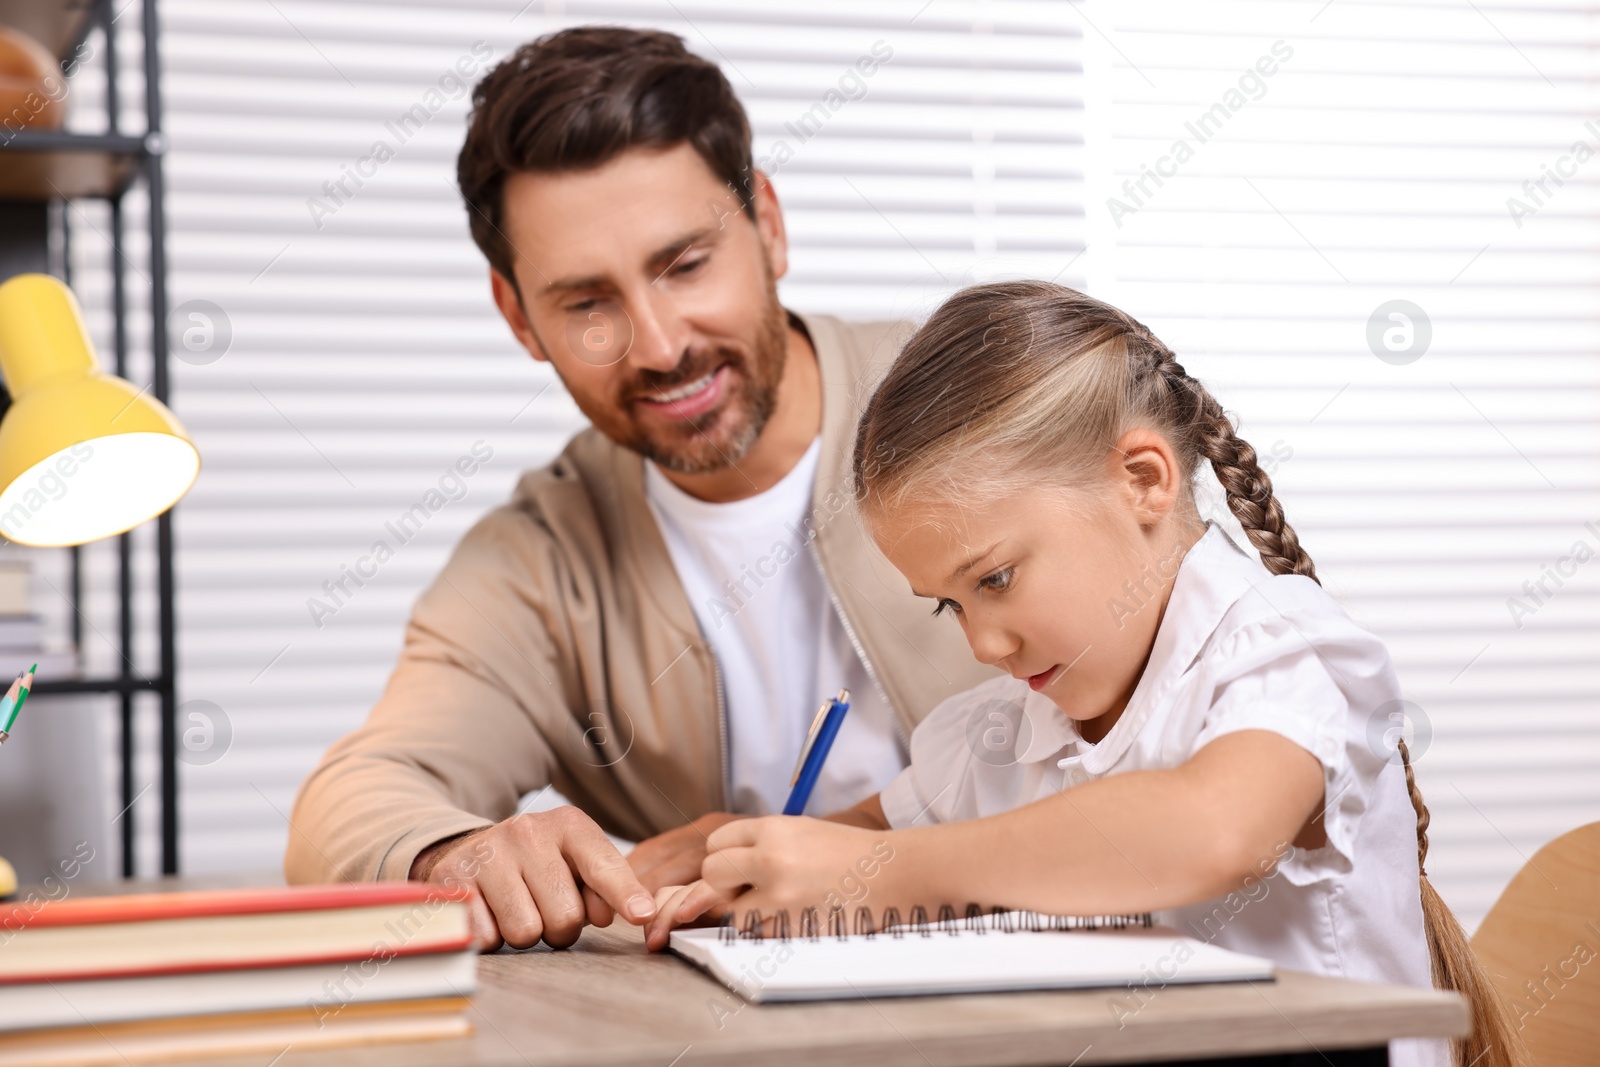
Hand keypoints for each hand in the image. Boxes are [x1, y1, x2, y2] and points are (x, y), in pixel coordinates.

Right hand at [410, 807, 655, 950]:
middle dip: (560, 927)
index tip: (644, 915)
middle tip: (545, 907)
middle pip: (566, 916)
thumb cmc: (537, 863)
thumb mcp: (576, 861)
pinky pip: (487, 938)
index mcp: (569, 826)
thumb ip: (604, 887)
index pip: (603, 865)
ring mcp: (489, 852)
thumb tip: (614, 913)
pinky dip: (490, 936)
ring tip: (517, 908)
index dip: (624, 894)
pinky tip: (488, 912)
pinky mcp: (453, 878)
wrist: (471, 851)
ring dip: (525, 934)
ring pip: (526, 932)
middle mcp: (528, 831)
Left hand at [641, 816, 898, 949]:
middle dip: (722, 884)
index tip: (737, 863)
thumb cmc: (849, 853)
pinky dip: (771, 931)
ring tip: (783, 902)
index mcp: (773, 828)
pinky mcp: (790, 926)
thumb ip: (760, 843)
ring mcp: (779, 895)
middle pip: (712, 873)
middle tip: (747, 888)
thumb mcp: (801, 831)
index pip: (717, 842)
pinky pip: (760, 935)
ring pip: (733, 912)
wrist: (894, 872)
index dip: (724, 855)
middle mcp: (771, 857)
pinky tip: (798, 916)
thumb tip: (718, 868)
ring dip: (750, 912)